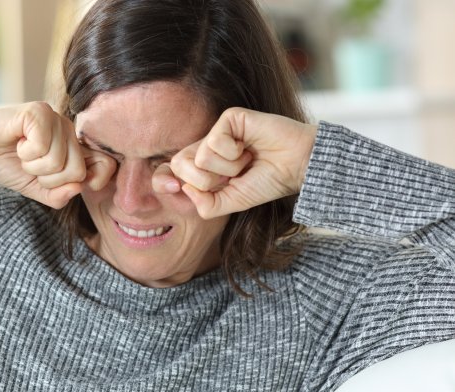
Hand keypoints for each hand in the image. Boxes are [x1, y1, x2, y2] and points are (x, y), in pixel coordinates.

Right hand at [0, 102, 115, 208]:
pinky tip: (17, 142)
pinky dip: (25, 153)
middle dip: (48, 179)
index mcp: (74, 146)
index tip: (61, 183)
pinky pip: (42, 146)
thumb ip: (59, 195)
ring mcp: (55, 118)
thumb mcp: (36, 189)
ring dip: (33, 166)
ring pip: (59, 161)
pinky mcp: (38, 111)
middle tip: (31, 167)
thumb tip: (78, 187)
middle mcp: (69, 129)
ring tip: (22, 154)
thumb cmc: (7, 164)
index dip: (90, 181)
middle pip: (77, 171)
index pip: (105, 165)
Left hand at [152, 107, 316, 218]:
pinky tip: (250, 146)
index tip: (172, 187)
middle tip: (233, 176)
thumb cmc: (267, 182)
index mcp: (202, 167)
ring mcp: (216, 131)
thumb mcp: (232, 203)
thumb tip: (184, 187)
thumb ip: (206, 205)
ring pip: (200, 158)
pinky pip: (214, 142)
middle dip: (208, 181)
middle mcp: (205, 147)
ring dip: (228, 167)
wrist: (296, 166)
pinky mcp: (228, 117)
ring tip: (247, 159)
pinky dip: (234, 153)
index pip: (168, 171)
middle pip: (178, 165)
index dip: (162, 180)